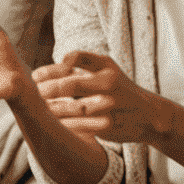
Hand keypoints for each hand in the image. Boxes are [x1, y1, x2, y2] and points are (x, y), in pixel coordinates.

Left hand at [33, 51, 171, 143]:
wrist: (149, 114)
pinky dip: (64, 123)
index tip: (36, 76)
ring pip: (74, 107)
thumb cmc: (118, 88)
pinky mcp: (108, 124)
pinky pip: (80, 124)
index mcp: (106, 66)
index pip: (74, 59)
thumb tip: (42, 73)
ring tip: (38, 107)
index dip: (52, 69)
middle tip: (35, 92)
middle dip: (48, 89)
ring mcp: (110, 105)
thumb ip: (79, 65)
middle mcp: (110, 83)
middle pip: (72, 84)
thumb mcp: (105, 69)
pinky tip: (51, 122)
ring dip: (52, 108)